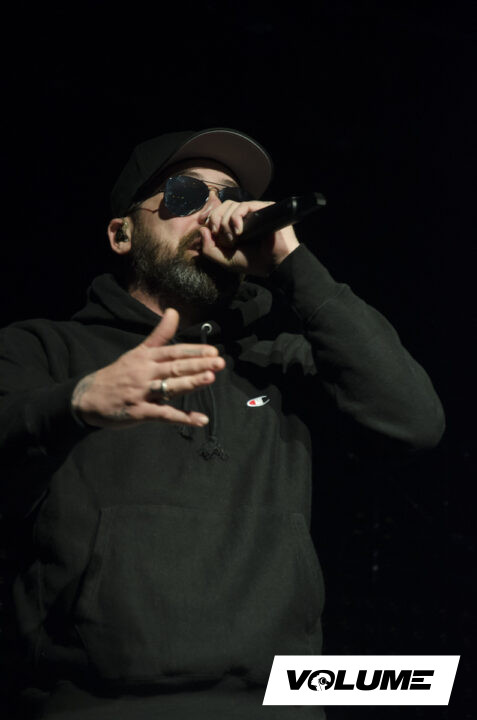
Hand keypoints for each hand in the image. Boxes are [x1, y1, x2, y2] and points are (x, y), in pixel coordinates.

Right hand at [71, 308, 224, 427]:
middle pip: (174, 368)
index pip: (173, 352)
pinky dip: (182, 418)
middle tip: (220, 362)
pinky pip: (163, 414)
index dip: (193, 351)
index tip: (213, 351)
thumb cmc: (118, 374)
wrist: (88, 397)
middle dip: (198, 365)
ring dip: (190, 383)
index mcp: (145, 358)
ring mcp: (141, 393)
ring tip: (210, 379)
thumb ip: (159, 334)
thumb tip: (173, 311)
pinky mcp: (139, 412)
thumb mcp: (137, 352)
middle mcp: (144, 373)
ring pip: (169, 387)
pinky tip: (200, 420)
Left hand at [197, 199, 299, 276]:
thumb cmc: (252, 263)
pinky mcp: (263, 208)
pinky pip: (244, 206)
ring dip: (226, 223)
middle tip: (220, 236)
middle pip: (222, 206)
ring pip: (231, 205)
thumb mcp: (225, 260)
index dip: (209, 217)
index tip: (205, 227)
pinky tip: (239, 231)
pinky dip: (236, 218)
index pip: (218, 212)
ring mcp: (254, 211)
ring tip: (233, 239)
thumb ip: (209, 248)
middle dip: (215, 220)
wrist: (274, 265)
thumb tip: (202, 229)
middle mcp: (244, 216)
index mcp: (235, 225)